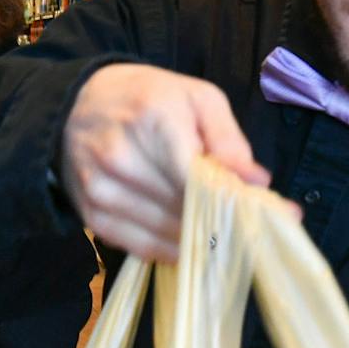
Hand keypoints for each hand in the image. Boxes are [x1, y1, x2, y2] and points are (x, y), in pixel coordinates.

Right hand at [61, 65, 269, 263]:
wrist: (74, 107)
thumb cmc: (145, 98)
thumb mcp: (195, 98)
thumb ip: (228, 139)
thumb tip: (257, 181)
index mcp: (153, 119)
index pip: (200, 178)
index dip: (237, 200)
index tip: (274, 213)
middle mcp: (121, 157)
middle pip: (188, 208)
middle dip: (224, 219)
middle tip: (250, 222)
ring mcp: (102, 189)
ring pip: (168, 233)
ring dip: (199, 237)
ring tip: (220, 230)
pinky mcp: (91, 215)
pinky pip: (142, 247)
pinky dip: (171, 249)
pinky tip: (188, 240)